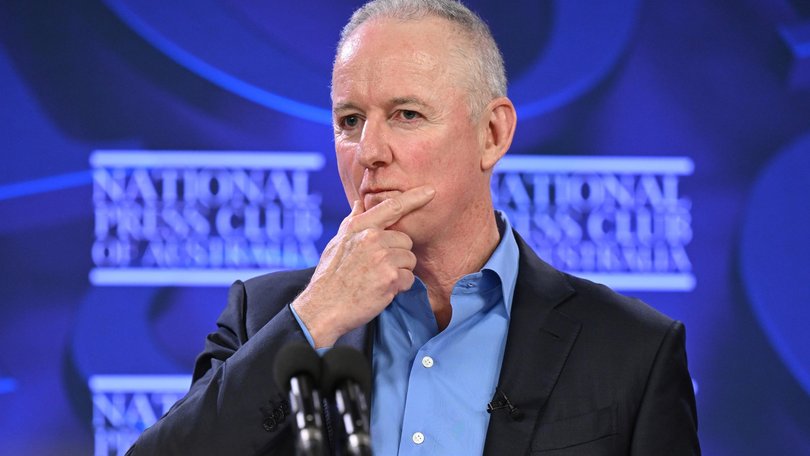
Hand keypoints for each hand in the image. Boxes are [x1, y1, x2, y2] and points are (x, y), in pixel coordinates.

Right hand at [291, 186, 435, 346]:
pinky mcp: (391, 278)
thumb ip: (352, 222)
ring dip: (399, 271)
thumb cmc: (330, 277)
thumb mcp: (336, 243)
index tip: (430, 191)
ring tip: (377, 279)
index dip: (414, 198)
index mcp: (359, 227)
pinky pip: (409, 278)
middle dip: (398, 254)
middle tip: (377, 268)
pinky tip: (381, 290)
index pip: (392, 207)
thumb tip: (359, 203)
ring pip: (409, 259)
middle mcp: (371, 238)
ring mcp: (382, 257)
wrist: (323, 308)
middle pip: (405, 240)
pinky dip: (400, 287)